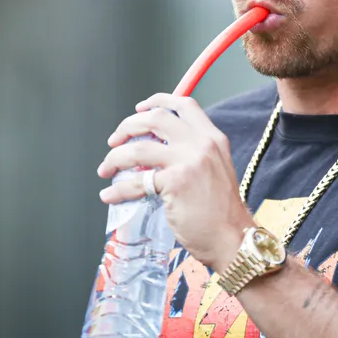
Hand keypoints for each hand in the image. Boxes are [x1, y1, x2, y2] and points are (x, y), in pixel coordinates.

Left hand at [97, 93, 254, 271]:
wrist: (232, 236)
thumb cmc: (221, 210)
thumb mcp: (215, 168)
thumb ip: (193, 153)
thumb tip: (156, 149)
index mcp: (213, 137)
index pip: (184, 104)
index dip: (158, 101)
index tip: (140, 108)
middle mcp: (201, 144)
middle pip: (155, 118)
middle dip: (128, 126)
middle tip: (115, 140)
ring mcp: (188, 161)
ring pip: (138, 148)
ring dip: (115, 157)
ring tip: (106, 168)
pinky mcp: (175, 183)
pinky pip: (136, 182)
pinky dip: (117, 189)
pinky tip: (109, 195)